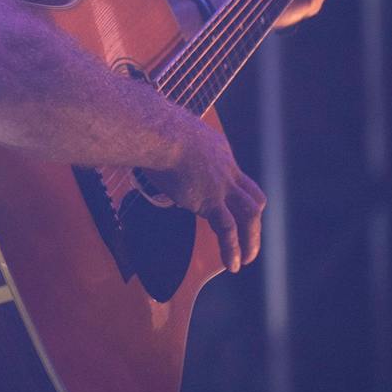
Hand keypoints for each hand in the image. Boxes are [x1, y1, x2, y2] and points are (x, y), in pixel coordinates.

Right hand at [142, 114, 266, 273]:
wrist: (160, 131)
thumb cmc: (153, 126)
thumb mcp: (164, 131)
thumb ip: (160, 141)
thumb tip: (138, 140)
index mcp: (217, 150)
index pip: (232, 174)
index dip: (231, 192)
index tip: (225, 205)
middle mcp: (226, 168)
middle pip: (252, 196)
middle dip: (253, 219)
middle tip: (249, 237)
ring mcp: (221, 186)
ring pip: (249, 215)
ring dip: (251, 239)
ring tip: (246, 259)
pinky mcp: (210, 201)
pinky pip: (228, 230)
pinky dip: (233, 249)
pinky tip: (233, 265)